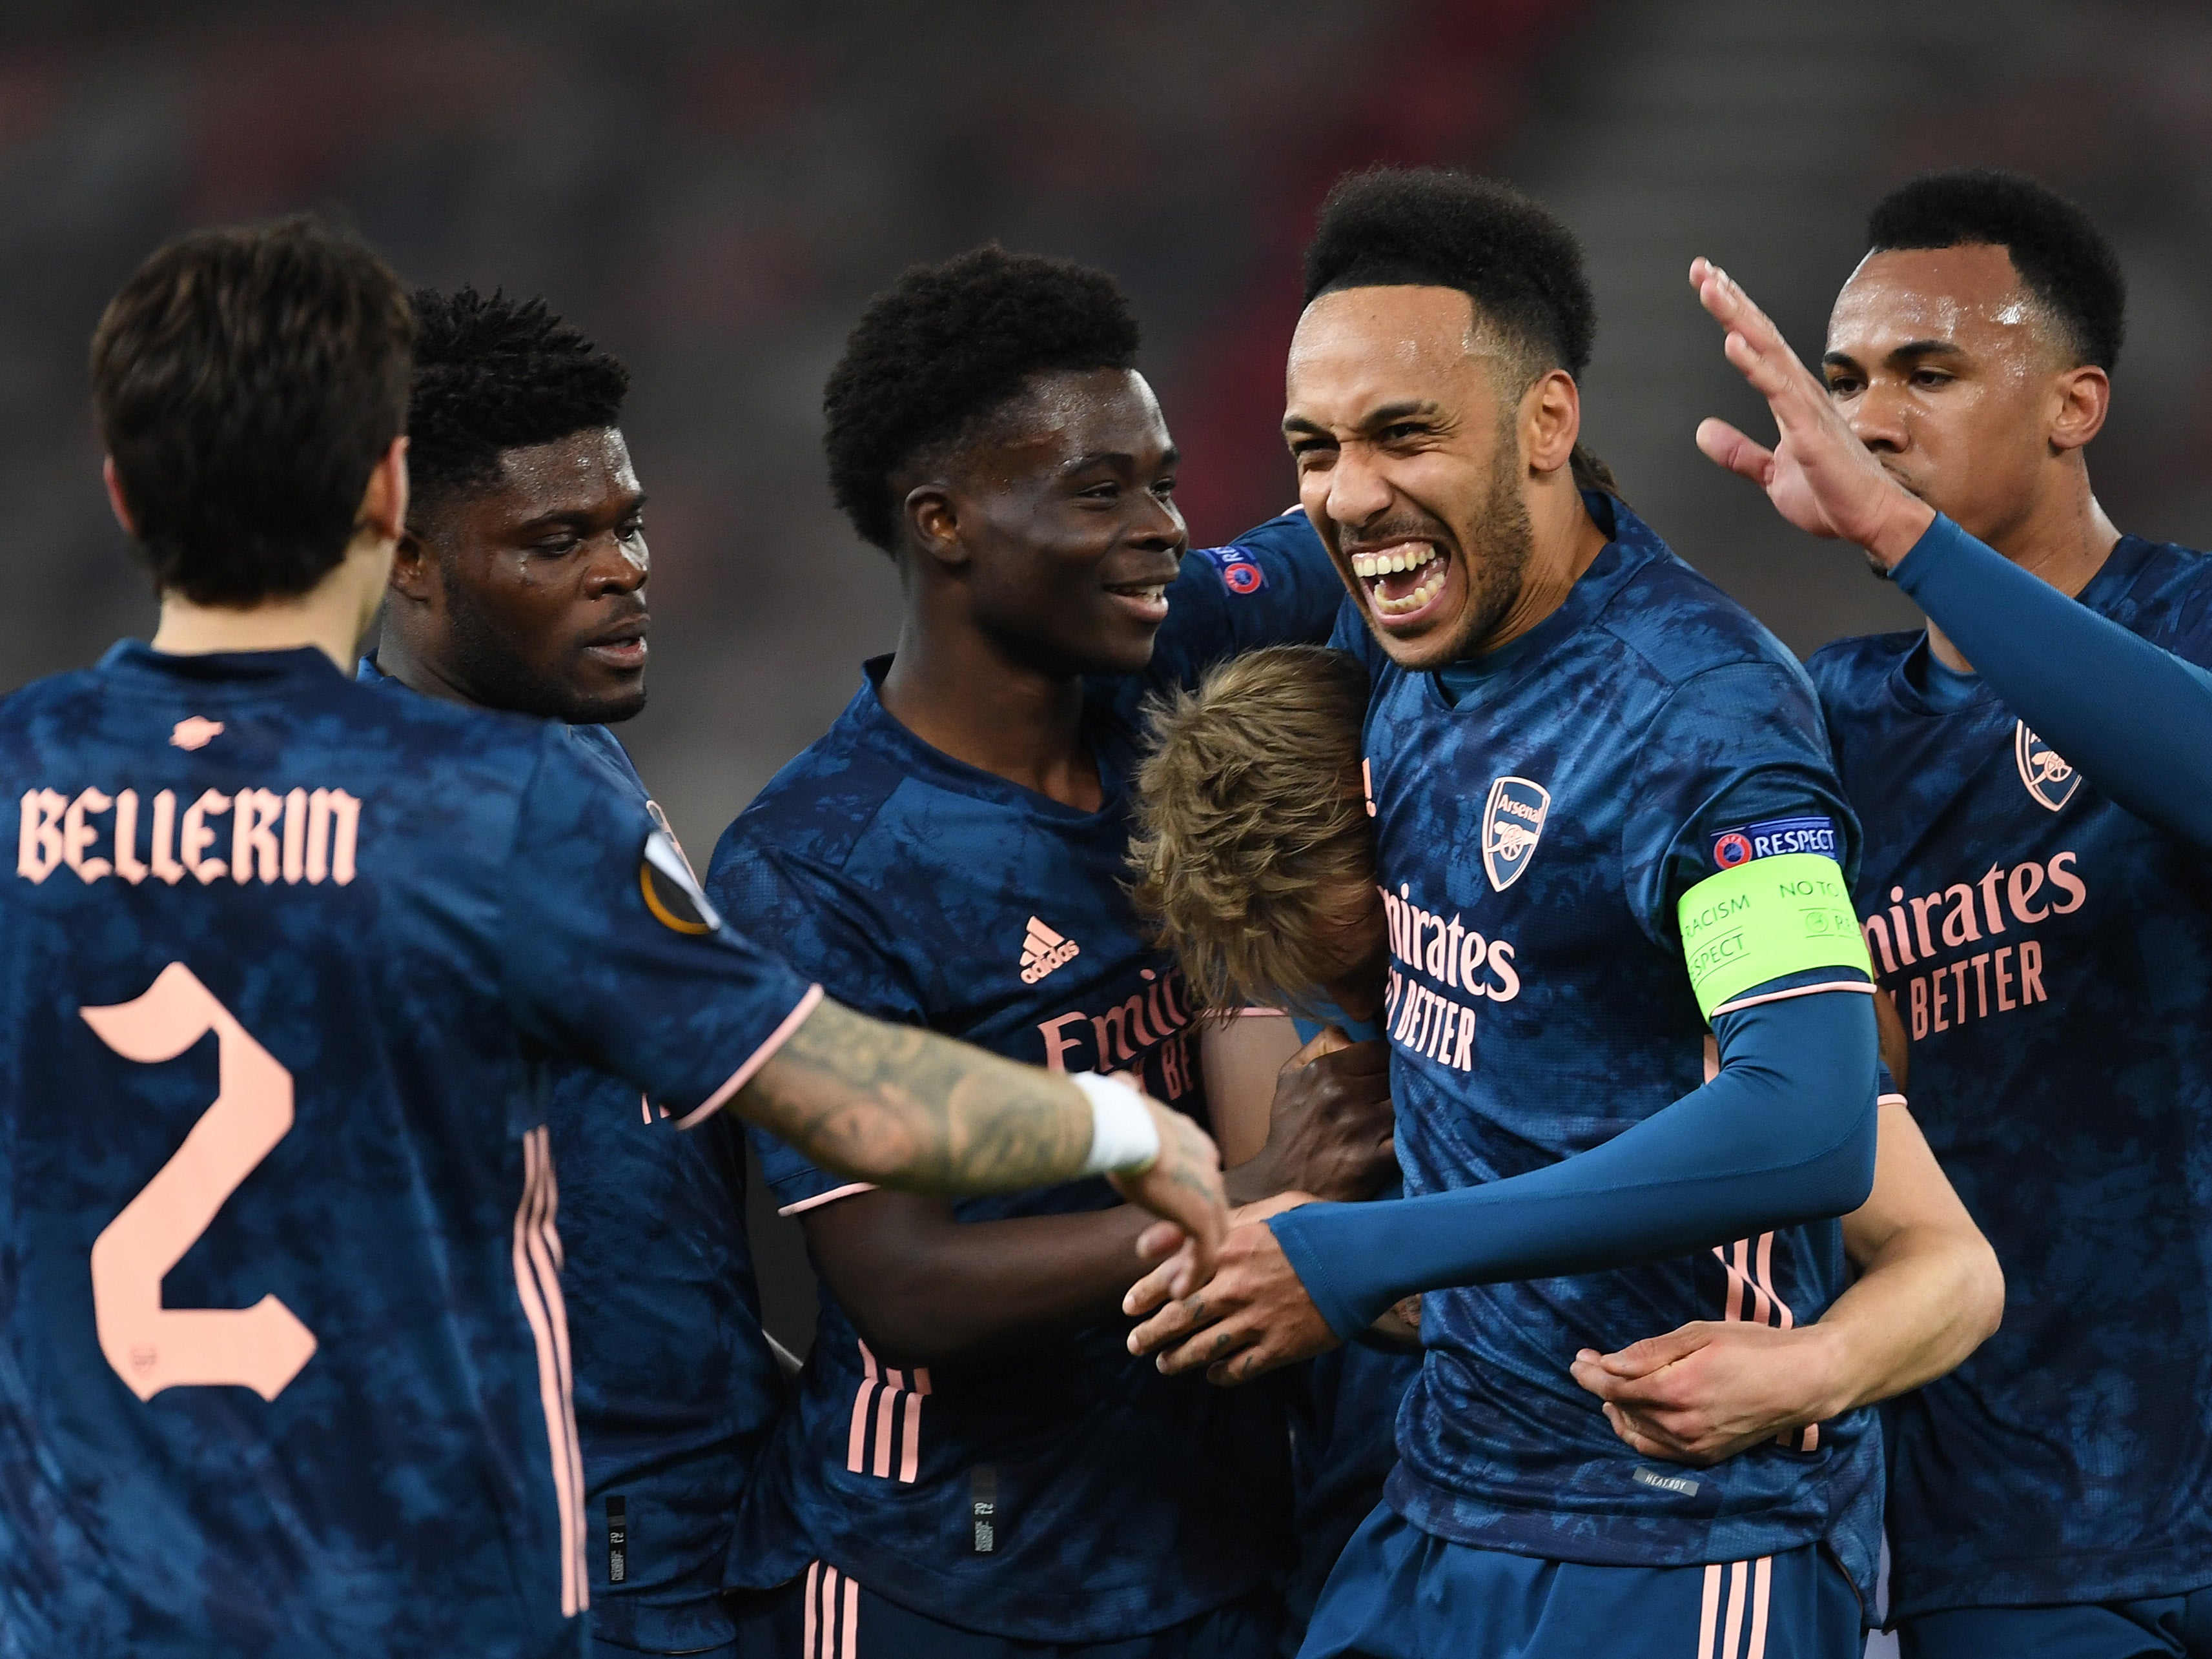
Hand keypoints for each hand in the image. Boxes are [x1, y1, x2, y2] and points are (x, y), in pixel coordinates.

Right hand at [1110, 1095, 1226, 1300]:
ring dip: (1192, 1261)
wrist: (1124, 1128)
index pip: (1202, 1176)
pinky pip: (1205, 1256)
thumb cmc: (1115, 1115)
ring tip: (1173, 1284)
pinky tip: (1177, 1291)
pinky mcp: (1203, 1219)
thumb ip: (1127, 1098)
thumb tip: (1117, 1082)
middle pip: (1210, 1209)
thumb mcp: (1125, 1104)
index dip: (1183, 1199)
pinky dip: (1194, 1274)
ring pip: (1211, 1237)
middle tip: (1155, 1250)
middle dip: (1187, 1234)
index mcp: (1194, 1140)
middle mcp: (1209, 1166)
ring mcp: (1210, 1194)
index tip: (1158, 1213)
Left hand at [1122, 1195, 1338, 1383]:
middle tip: (1135, 1344)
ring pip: (1201, 1349)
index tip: (1128, 1306)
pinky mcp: (1280, 1347)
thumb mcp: (1268, 1209)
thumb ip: (1223, 1219)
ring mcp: (1257, 1321)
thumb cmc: (1317, 1226)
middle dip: (1150, 1334)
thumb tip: (1185, 1228)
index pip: (1170, 1277)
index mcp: (1228, 1250)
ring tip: (1163, 1364)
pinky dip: (1220, 1375)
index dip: (1143, 1294)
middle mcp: (1235, 1288)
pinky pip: (1239, 1368)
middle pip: (1178, 1319)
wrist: (1365, 1258)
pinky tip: (1212, 1375)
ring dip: (1177, 1360)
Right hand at [1225, 1029, 1394, 1206]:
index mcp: (1324, 1070)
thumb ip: (1318, 1046)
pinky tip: (1409, 1135)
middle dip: (1398, 1083)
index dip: (1386, 1060)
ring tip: (1405, 1114)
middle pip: (1395, 1074)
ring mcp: (1361, 1127)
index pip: (1380, 1050)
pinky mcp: (1376, 1159)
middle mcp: (1343, 1094)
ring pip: (1406, 1101)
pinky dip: (1412, 1133)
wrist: (1281, 1185)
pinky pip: (1409, 1134)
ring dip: (1406, 1108)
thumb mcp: (1289, 1077)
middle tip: (1396, 1095)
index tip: (1387, 1072)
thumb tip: (1350, 1031)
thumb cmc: (1289, 1128)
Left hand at [1569, 1319, 1845, 1466]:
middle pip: (1622, 1407)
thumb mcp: (1699, 1334)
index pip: (1615, 1386)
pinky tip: (1631, 1417)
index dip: (1590, 1373)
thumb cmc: (1752, 1348)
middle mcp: (1680, 1425)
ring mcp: (1693, 1445)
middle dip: (1599, 1385)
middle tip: (1587, 1365)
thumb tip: (1609, 1362)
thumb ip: (1650, 1351)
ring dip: (1615, 1410)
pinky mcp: (1706, 1456)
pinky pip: (1657, 1450)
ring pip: (1636, 1432)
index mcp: (1675, 1390)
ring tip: (1606, 1390)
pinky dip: (1637, 1433)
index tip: (1578, 1359)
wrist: (1802, 1382)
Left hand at [1688, 257, 1935, 568]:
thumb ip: (1738, 452)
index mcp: (1790, 399)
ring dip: (1737, 318)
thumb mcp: (1772, 474)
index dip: (1733, 314)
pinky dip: (1754, 365)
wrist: (1871, 521)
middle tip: (1701, 267)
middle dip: (1730, 300)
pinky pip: (1777, 392)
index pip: (1757, 346)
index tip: (1710, 282)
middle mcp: (1799, 392)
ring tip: (1712, 287)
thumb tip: (1703, 431)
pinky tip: (1733, 342)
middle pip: (1759, 335)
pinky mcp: (1809, 431)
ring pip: (1767, 351)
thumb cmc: (1832, 494)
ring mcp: (1805, 407)